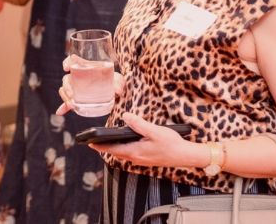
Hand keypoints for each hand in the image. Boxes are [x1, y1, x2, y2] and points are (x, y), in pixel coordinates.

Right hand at [56, 55, 124, 115]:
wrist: (115, 93)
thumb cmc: (114, 81)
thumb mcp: (118, 79)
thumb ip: (119, 82)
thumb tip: (117, 90)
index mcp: (86, 67)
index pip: (73, 60)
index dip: (67, 62)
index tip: (66, 68)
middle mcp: (79, 77)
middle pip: (66, 78)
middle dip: (66, 87)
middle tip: (71, 95)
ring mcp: (76, 88)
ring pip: (65, 90)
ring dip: (65, 97)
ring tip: (71, 105)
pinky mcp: (78, 99)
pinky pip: (68, 102)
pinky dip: (64, 107)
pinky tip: (61, 111)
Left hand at [88, 112, 206, 168]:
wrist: (186, 156)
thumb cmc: (171, 144)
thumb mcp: (154, 131)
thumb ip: (138, 124)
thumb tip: (125, 116)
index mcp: (135, 152)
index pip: (113, 149)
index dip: (100, 146)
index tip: (90, 143)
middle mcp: (137, 158)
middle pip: (116, 152)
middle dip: (105, 147)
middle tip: (94, 141)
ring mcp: (142, 160)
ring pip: (124, 154)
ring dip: (115, 148)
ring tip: (107, 140)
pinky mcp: (147, 158)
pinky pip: (131, 154)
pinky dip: (124, 148)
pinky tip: (125, 142)